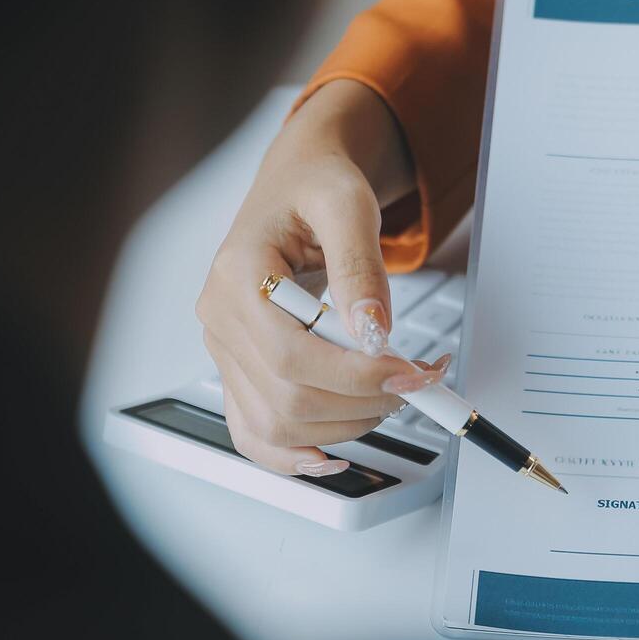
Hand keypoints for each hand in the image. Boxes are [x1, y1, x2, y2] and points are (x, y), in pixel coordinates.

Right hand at [195, 80, 448, 475]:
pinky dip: (296, 455)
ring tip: (393, 395)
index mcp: (237, 275)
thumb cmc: (317, 188)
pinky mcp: (241, 372)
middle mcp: (221, 319)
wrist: (299, 184)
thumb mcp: (347, 205)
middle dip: (364, 402)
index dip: (357, 375)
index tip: (411, 370)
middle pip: (287, 399)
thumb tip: (373, 330)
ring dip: (346, 425)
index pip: (292, 355)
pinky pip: (255, 434)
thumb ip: (359, 266)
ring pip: (277, 426)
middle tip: (417, 381)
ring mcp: (227, 351)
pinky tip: (335, 453)